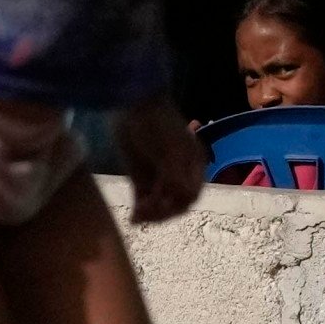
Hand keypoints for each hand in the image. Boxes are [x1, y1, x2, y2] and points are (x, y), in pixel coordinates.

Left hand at [117, 97, 205, 223]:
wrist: (131, 105)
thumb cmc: (157, 123)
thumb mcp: (171, 149)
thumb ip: (178, 176)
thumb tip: (185, 199)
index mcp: (193, 164)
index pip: (191, 194)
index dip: (178, 203)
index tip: (161, 201)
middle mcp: (179, 173)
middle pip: (176, 204)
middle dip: (163, 211)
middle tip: (146, 210)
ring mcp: (159, 177)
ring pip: (160, 206)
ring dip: (151, 214)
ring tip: (137, 214)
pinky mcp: (141, 179)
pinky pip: (144, 202)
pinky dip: (140, 212)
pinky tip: (133, 218)